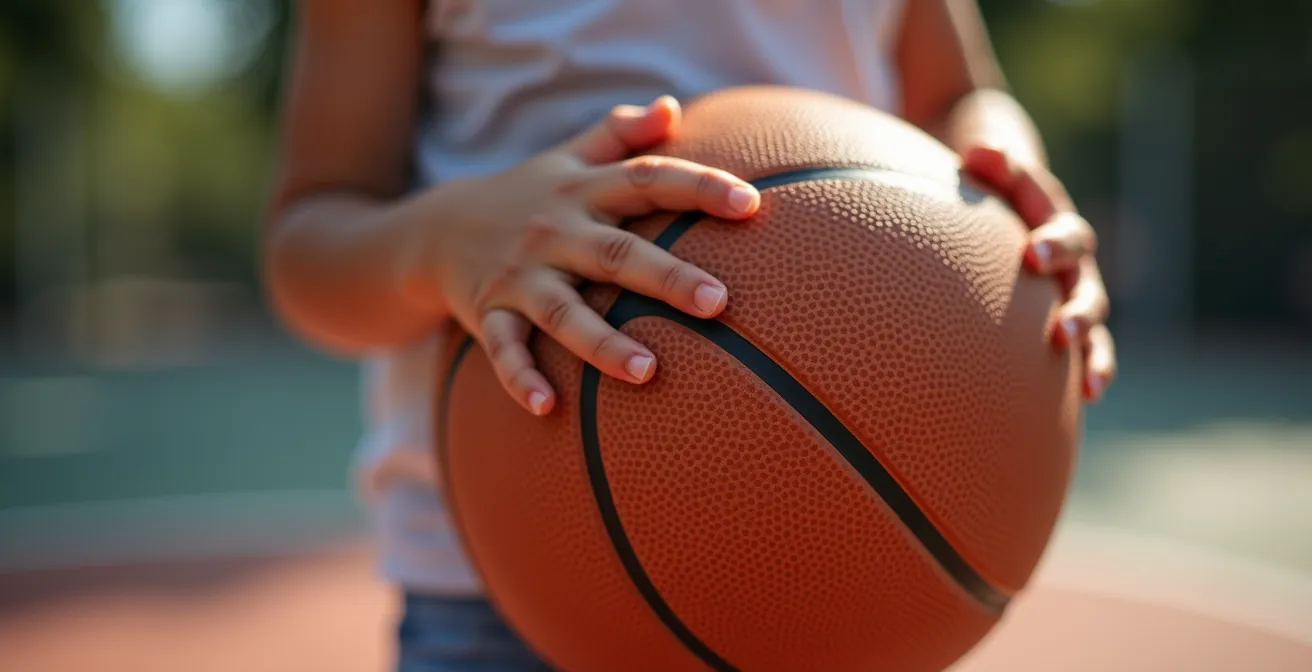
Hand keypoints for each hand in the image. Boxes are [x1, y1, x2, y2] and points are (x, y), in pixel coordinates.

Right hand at [399, 96, 760, 415]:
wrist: (435, 228)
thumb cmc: (527, 195)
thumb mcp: (568, 159)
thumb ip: (618, 134)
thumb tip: (672, 107)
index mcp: (582, 192)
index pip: (646, 181)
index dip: (699, 187)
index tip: (750, 203)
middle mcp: (554, 232)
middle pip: (615, 254)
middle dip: (666, 277)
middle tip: (718, 302)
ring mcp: (519, 276)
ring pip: (564, 312)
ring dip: (603, 343)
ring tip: (648, 371)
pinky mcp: (488, 313)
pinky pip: (504, 349)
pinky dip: (520, 377)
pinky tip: (547, 407)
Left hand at [962, 146, 1115, 401]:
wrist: (1014, 199)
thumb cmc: (995, 186)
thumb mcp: (992, 167)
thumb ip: (990, 161)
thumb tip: (980, 149)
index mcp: (1056, 220)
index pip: (1062, 229)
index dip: (1053, 241)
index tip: (1033, 253)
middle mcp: (1074, 260)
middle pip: (1085, 282)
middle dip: (1077, 306)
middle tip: (1061, 327)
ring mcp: (1074, 292)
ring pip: (1093, 320)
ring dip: (1092, 345)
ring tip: (1087, 374)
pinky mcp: (1068, 319)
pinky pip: (1087, 349)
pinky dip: (1092, 369)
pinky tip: (1089, 397)